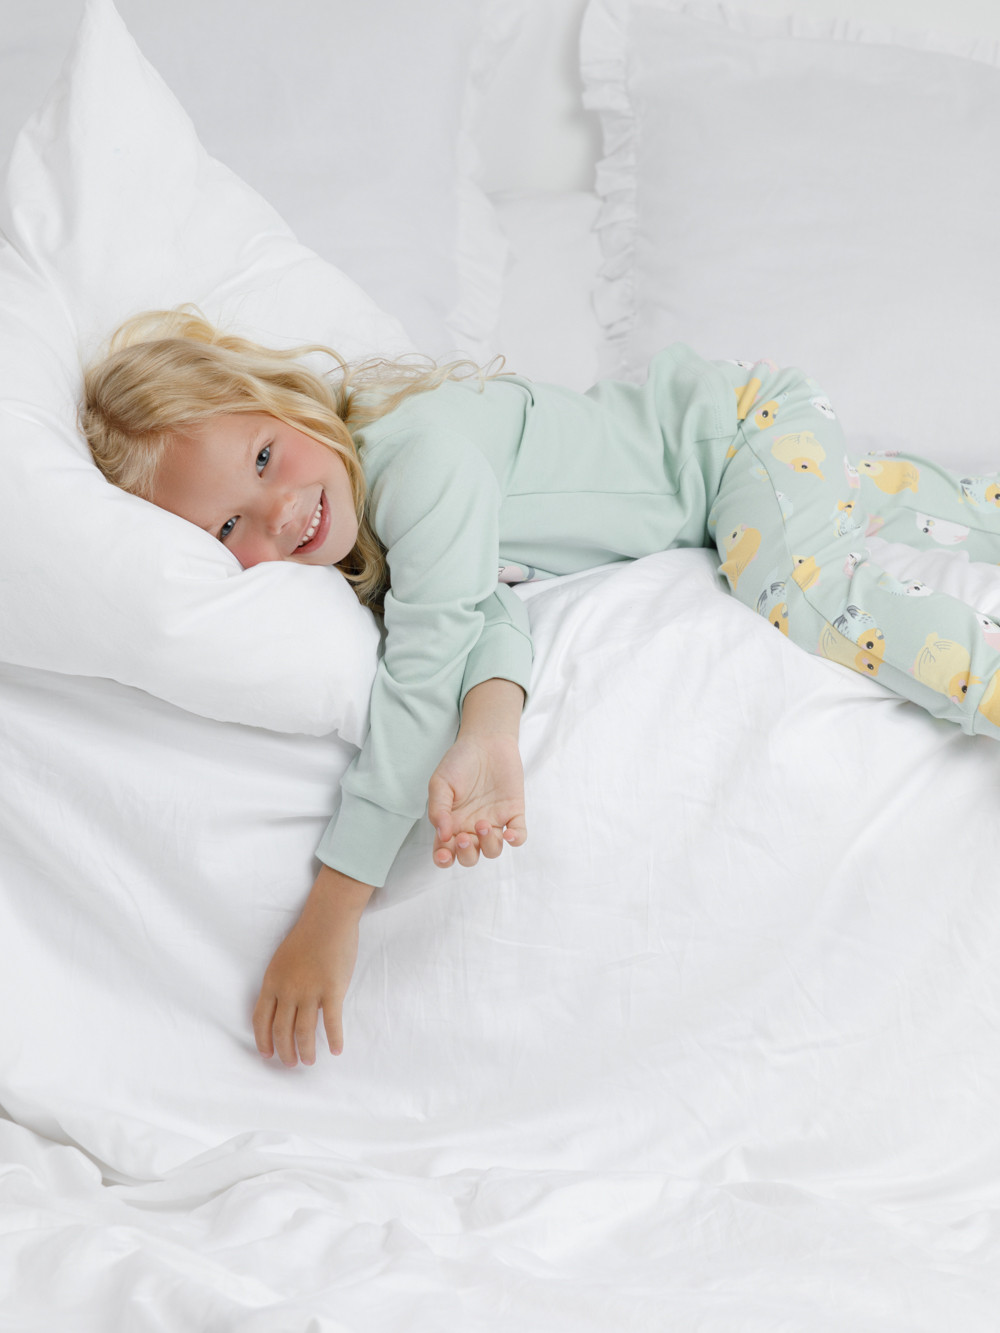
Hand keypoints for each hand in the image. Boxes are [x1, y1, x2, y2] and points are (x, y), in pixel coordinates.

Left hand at [252, 865, 371, 1065]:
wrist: (328, 919)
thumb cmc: (306, 936)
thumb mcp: (282, 960)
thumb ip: (281, 984)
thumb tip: (286, 1007)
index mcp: (272, 982)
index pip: (261, 1020)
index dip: (263, 1040)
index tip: (268, 1054)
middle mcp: (288, 990)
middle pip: (282, 1031)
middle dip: (285, 1052)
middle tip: (291, 1064)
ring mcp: (310, 991)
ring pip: (305, 1032)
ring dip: (306, 1051)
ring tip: (309, 1061)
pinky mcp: (332, 990)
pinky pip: (332, 1022)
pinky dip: (334, 1038)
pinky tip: (336, 1050)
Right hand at [428, 731, 526, 868]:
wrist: (486, 741)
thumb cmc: (459, 762)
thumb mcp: (440, 782)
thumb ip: (438, 809)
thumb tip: (443, 835)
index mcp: (451, 823)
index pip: (445, 852)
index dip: (443, 860)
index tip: (443, 853)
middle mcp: (472, 828)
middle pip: (469, 857)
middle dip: (466, 854)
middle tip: (464, 837)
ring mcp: (494, 822)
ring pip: (493, 851)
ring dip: (488, 844)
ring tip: (483, 823)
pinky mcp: (514, 813)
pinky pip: (518, 836)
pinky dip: (516, 840)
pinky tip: (509, 834)